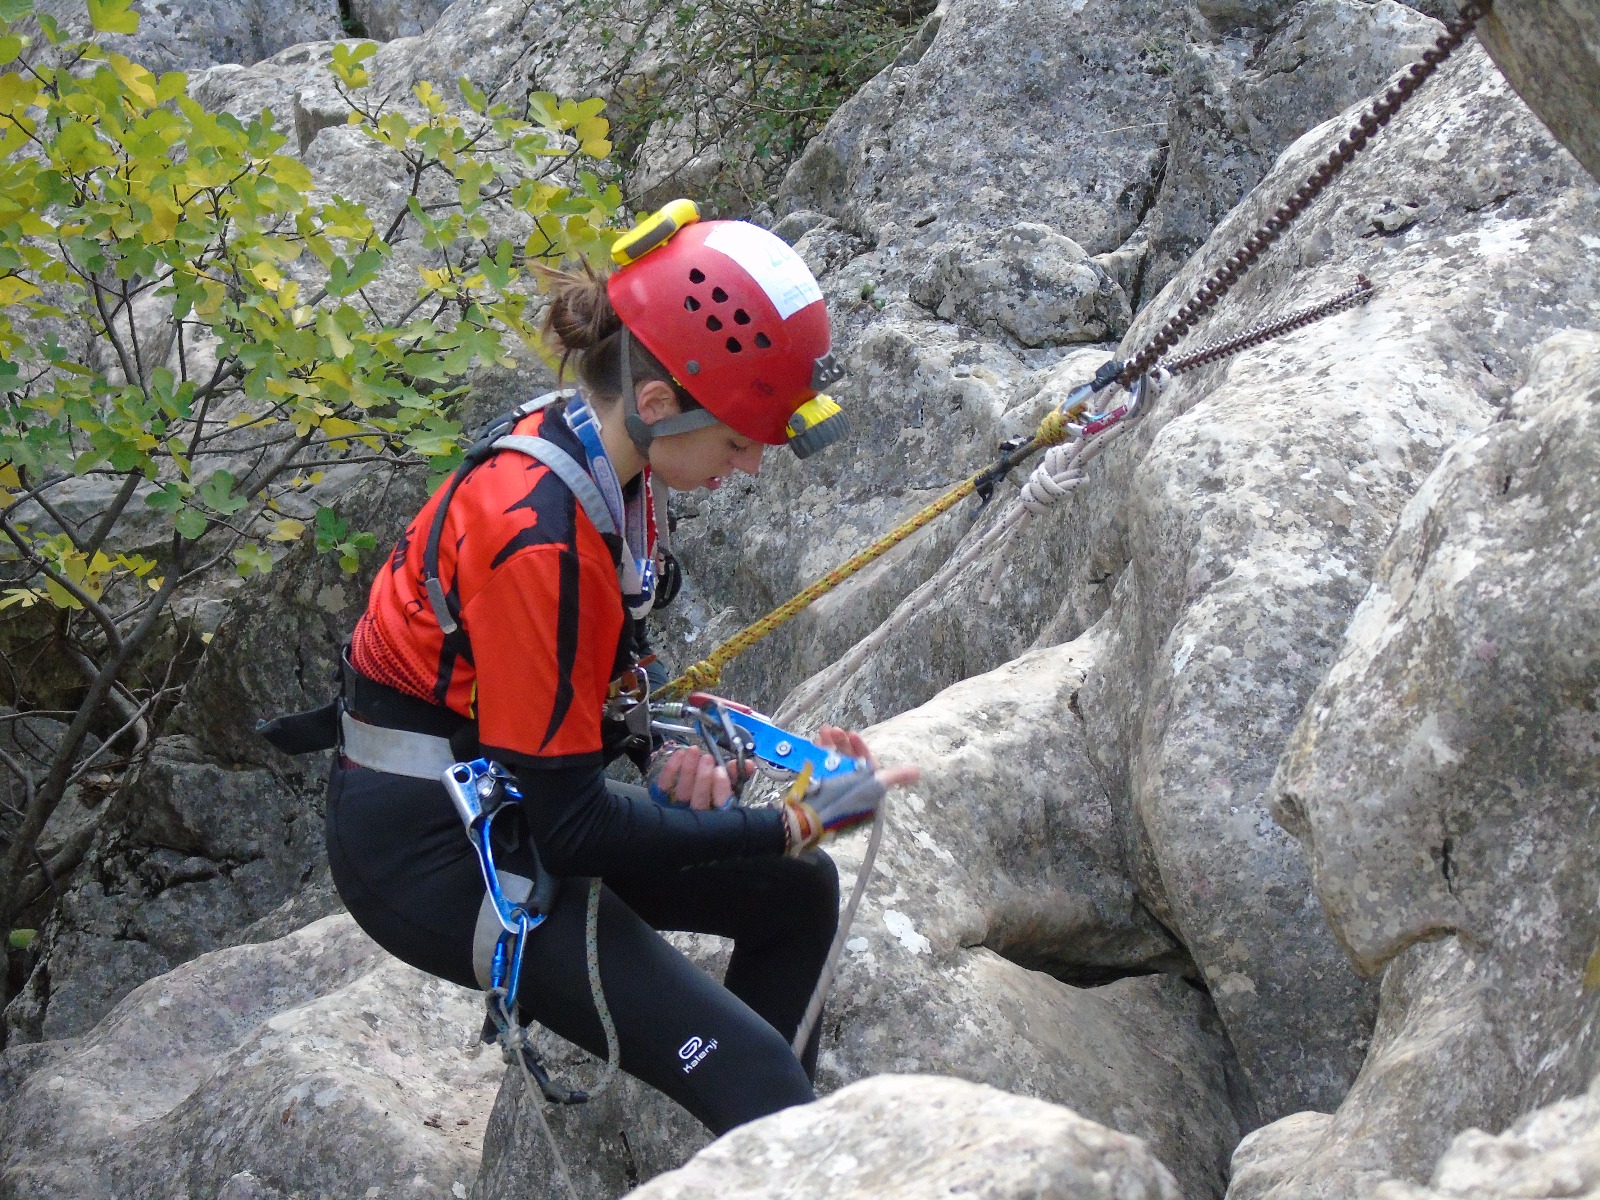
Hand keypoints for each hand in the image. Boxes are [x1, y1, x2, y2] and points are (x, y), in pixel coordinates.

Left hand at [647, 745, 753, 809]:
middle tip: (707, 759)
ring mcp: (679, 808)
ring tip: (694, 751)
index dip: (721, 788)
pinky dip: (671, 768)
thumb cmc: (715, 795)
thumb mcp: (733, 787)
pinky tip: (680, 754)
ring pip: (683, 792)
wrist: (691, 803)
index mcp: (719, 813)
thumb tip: (748, 764)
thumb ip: (740, 775)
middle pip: (699, 800)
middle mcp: (699, 815)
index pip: (721, 805)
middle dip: (703, 778)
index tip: (721, 771)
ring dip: (688, 769)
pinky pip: (665, 785)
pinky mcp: (663, 799)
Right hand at [783, 726, 919, 853]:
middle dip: (842, 743)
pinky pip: (819, 767)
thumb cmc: (844, 800)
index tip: (852, 734)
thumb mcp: (872, 786)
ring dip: (829, 744)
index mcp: (865, 790)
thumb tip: (918, 772)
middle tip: (833, 730)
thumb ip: (894, 777)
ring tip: (822, 732)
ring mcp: (832, 788)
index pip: (866, 765)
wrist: (811, 817)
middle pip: (848, 760)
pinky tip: (814, 743)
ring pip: (832, 761)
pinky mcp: (816, 788)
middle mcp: (850, 789)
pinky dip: (817, 754)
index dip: (860, 748)